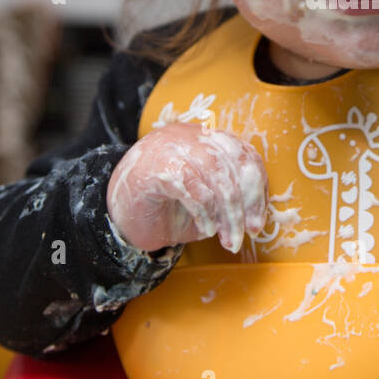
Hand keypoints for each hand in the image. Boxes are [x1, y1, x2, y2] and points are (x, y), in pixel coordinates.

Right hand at [106, 123, 267, 253]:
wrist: (120, 220)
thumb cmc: (167, 211)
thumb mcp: (208, 205)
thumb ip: (230, 200)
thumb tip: (256, 215)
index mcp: (207, 140)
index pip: (244, 154)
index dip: (257, 188)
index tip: (258, 221)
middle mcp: (190, 138)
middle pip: (233, 161)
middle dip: (246, 202)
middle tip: (249, 232)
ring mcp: (171, 148)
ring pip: (215, 173)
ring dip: (228, 213)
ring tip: (229, 239)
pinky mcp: (155, 167)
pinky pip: (191, 186)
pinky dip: (205, 211)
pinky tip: (206, 229)